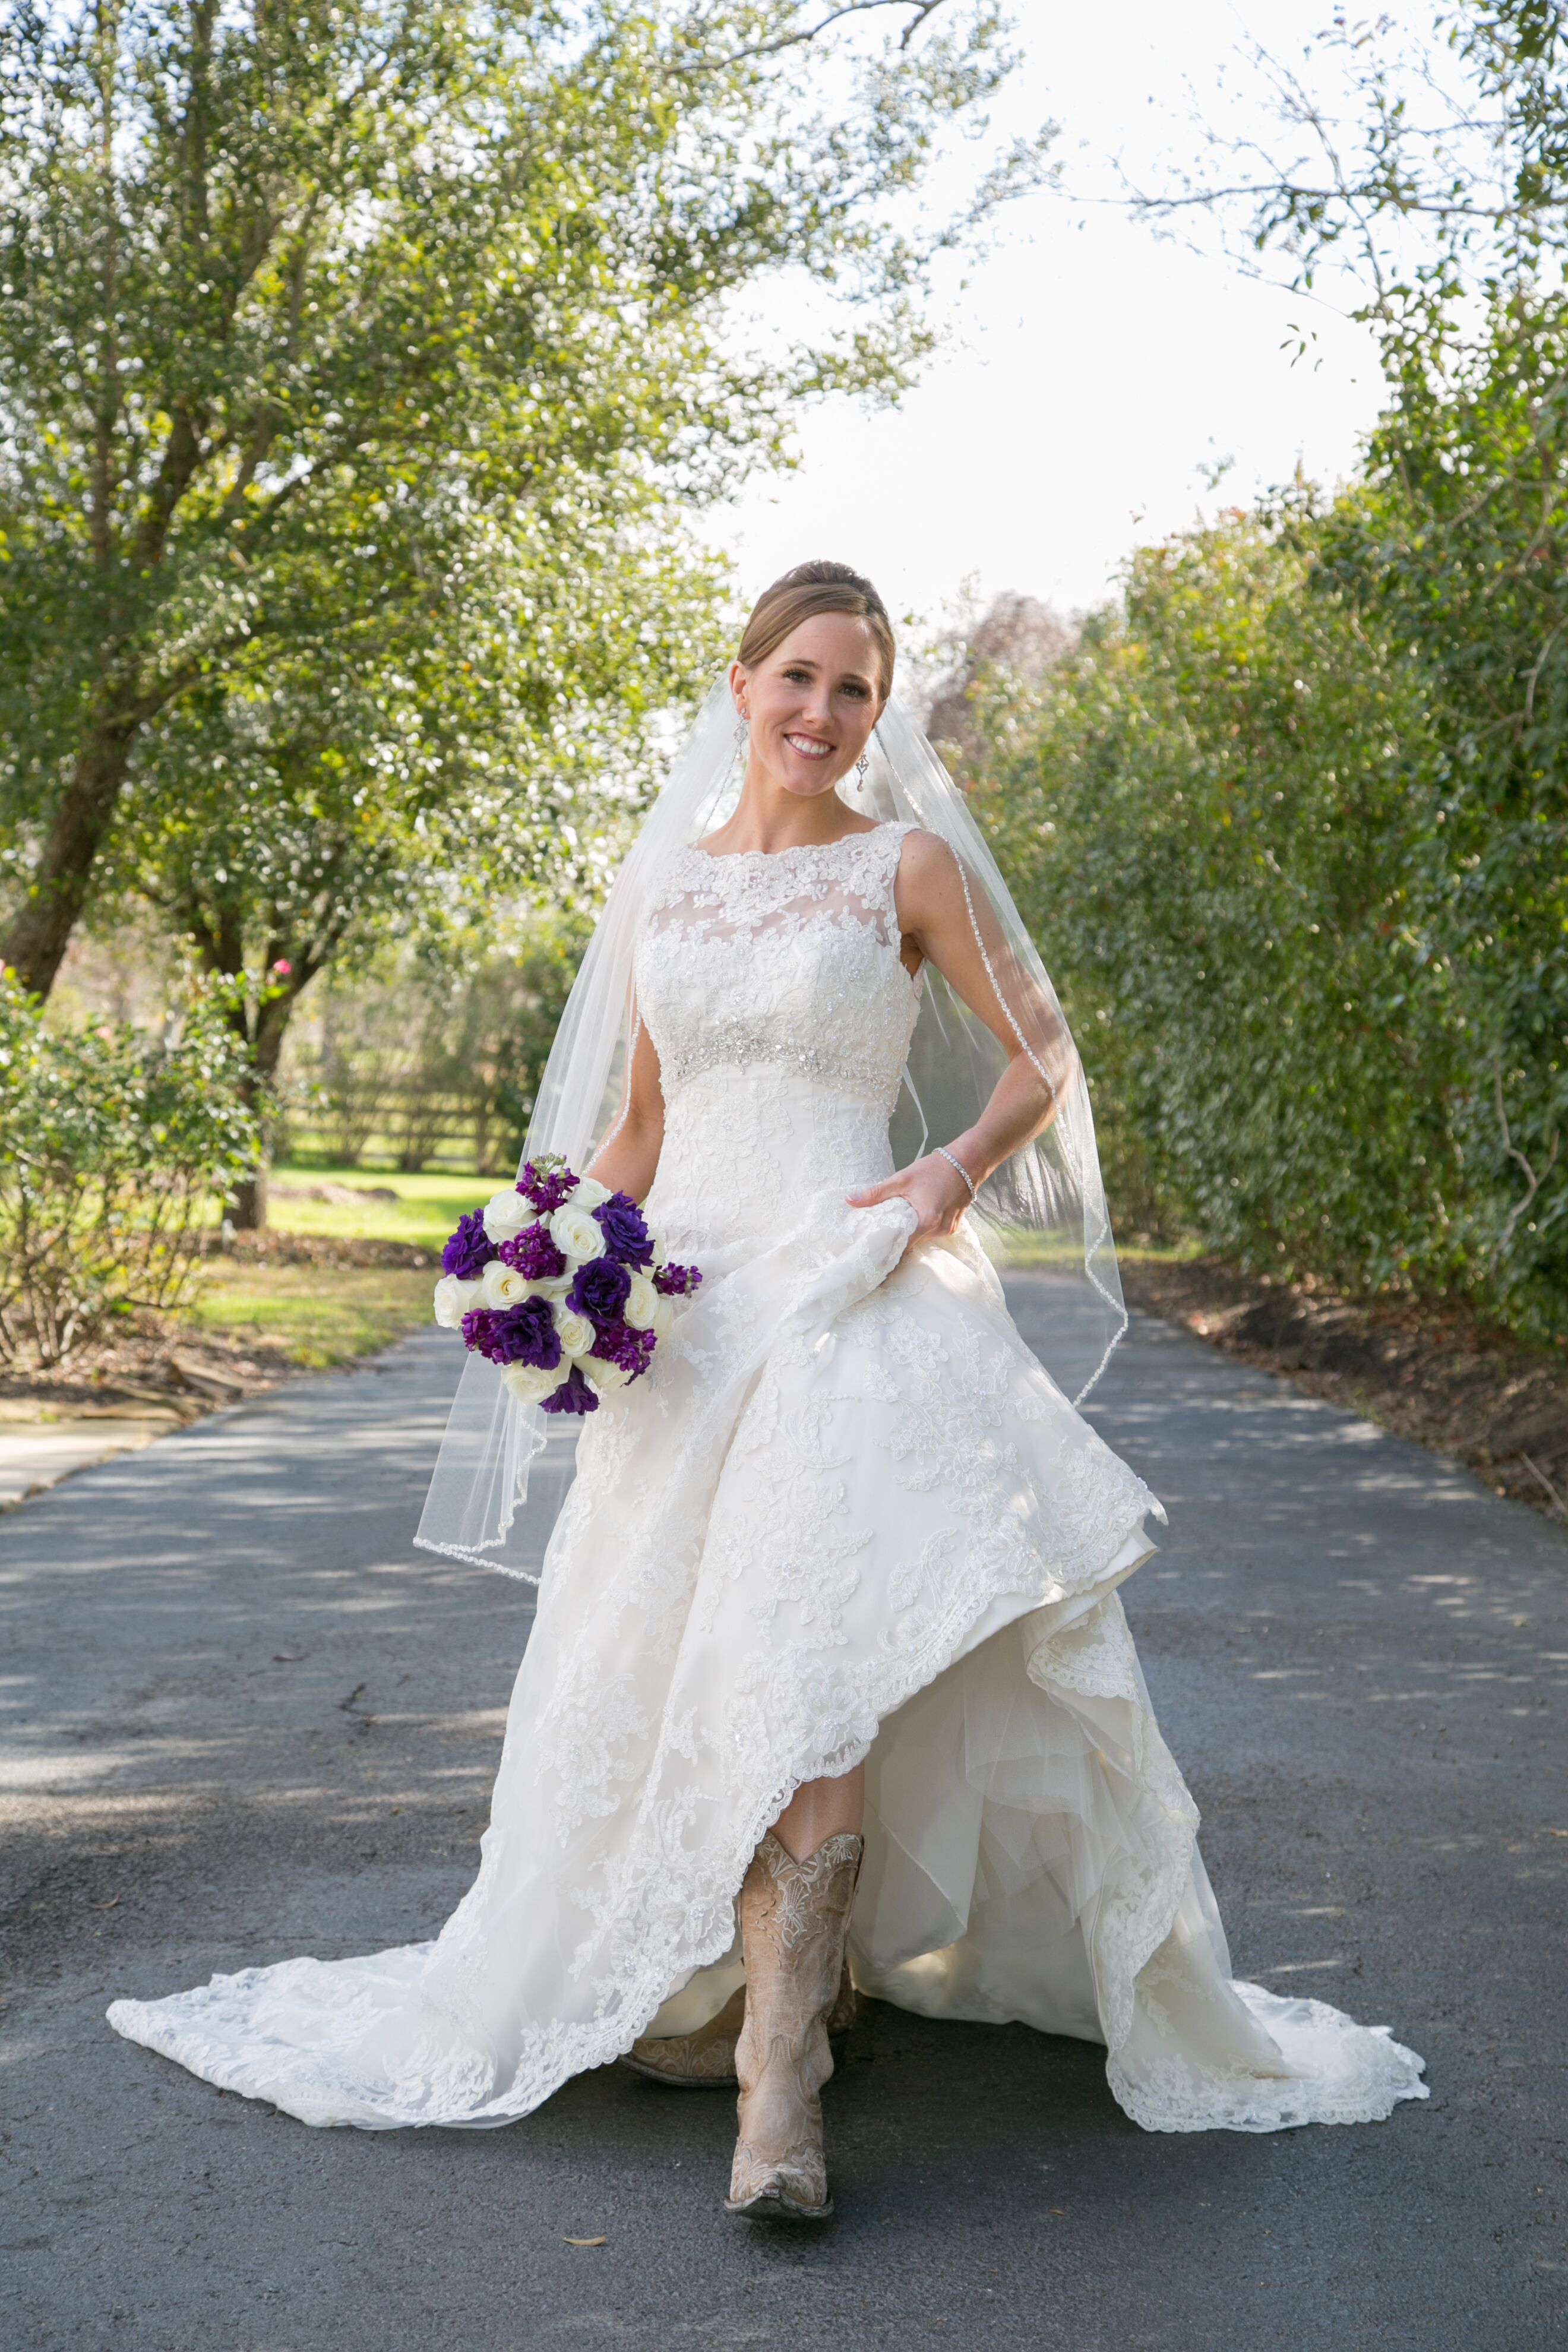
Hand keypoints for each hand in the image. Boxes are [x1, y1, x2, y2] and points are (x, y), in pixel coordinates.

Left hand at [847, 1150, 973, 1249]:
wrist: (968, 1161)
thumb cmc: (936, 1168)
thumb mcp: (903, 1179)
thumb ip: (876, 1193)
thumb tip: (850, 1201)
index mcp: (925, 1221)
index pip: (901, 1247)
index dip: (887, 1250)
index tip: (874, 1253)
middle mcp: (938, 1230)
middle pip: (911, 1243)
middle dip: (897, 1239)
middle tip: (879, 1235)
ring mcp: (948, 1229)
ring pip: (922, 1237)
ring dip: (910, 1232)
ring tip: (896, 1223)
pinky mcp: (954, 1225)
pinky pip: (933, 1232)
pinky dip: (923, 1227)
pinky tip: (916, 1216)